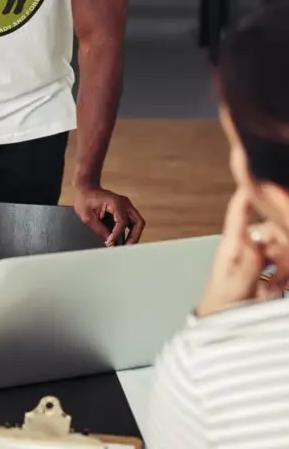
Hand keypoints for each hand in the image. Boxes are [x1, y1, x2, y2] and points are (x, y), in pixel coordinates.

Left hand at [73, 185, 144, 246]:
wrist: (86, 189)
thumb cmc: (85, 199)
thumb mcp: (87, 217)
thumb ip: (99, 230)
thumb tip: (109, 242)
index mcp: (115, 202)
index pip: (122, 222)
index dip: (117, 235)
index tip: (110, 243)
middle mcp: (124, 203)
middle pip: (138, 222)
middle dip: (133, 237)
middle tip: (126, 248)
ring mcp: (126, 205)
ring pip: (138, 222)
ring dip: (134, 235)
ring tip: (126, 246)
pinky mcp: (125, 209)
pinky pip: (132, 221)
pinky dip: (131, 231)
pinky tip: (124, 239)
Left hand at [197, 189, 288, 317]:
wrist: (223, 328)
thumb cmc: (222, 306)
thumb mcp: (234, 287)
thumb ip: (246, 265)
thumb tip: (256, 240)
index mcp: (232, 245)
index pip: (239, 212)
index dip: (248, 192)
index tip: (258, 176)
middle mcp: (246, 248)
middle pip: (270, 228)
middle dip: (281, 239)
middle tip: (278, 266)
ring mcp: (258, 260)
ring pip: (282, 245)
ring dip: (286, 259)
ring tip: (278, 281)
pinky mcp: (269, 273)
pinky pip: (286, 262)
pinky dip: (288, 271)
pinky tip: (281, 284)